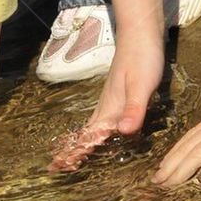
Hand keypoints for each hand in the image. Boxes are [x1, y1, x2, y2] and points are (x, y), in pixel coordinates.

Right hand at [50, 35, 163, 172]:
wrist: (140, 34)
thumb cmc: (142, 58)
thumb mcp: (142, 85)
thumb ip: (134, 108)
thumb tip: (124, 132)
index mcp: (109, 108)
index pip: (88, 135)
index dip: (75, 151)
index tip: (58, 166)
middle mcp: (106, 106)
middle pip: (85, 133)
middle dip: (72, 149)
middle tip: (58, 166)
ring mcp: (111, 100)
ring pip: (93, 126)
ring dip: (82, 141)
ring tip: (73, 154)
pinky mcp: (118, 95)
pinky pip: (102, 120)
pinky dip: (96, 132)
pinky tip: (102, 133)